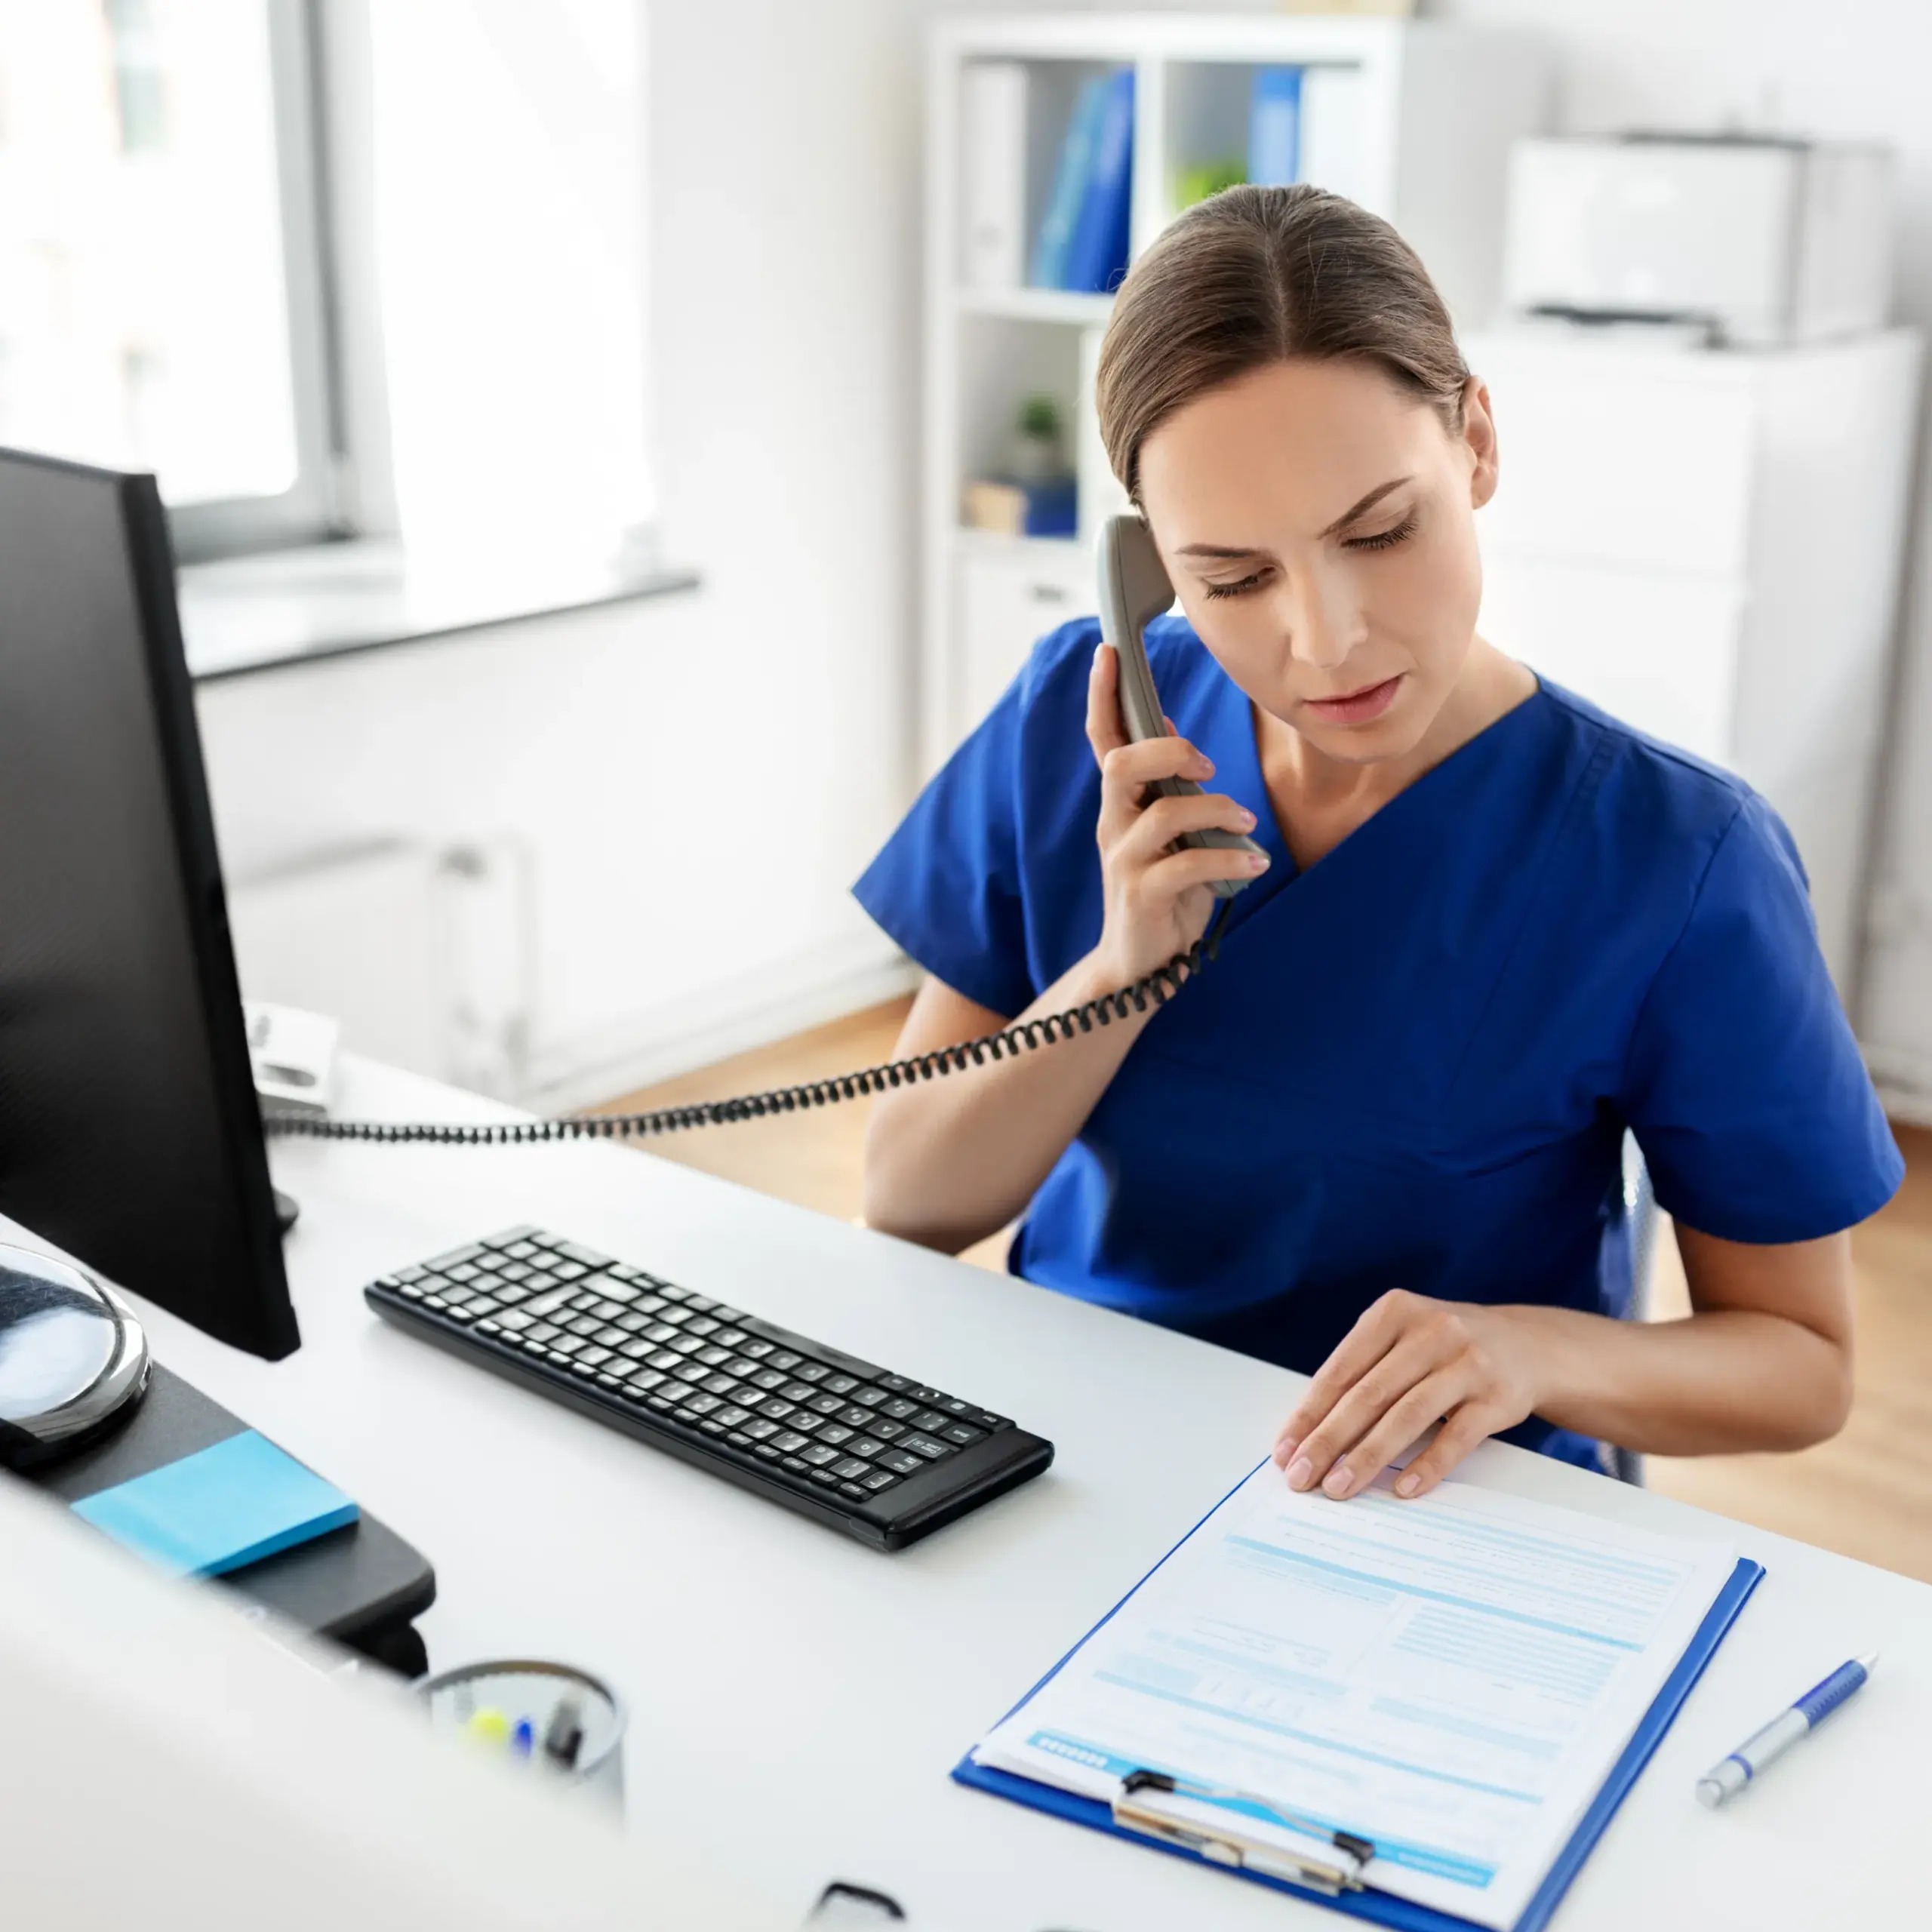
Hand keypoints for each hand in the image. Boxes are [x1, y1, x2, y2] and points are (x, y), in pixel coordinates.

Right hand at [1084, 641, 1268, 986]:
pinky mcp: (1142, 896)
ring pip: (1163, 812)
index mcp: (1120, 804)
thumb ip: (1164, 786)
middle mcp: (1113, 825)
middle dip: (1169, 752)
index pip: (1103, 739)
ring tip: (1247, 825)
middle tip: (1207, 766)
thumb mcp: (1167, 833)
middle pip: (1122, 764)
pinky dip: (1229, 859)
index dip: (1102, 696)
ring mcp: (1123, 861)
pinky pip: (1187, 864)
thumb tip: (1169, 731)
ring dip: (1217, 810)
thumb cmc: (1163, 891)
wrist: (1140, 965)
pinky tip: (1254, 865)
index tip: (1108, 651)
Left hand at [1271, 1292, 1546, 1500]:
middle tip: (1302, 1478)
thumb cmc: (1445, 1348)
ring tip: (1339, 1487)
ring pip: (1408, 1415)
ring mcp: (1468, 1362)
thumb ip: (1363, 1373)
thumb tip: (1309, 1433)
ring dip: (1368, 1456)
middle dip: (1329, 1440)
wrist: (1529, 1345)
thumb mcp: (1403, 1338)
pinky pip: (1457, 1436)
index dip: (1309, 1413)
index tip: (1285, 1451)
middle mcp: (1431, 1330)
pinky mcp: (1498, 1397)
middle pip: (1369, 1394)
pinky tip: (1403, 1489)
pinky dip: (1427, 1465)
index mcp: (1394, 1312)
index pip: (1341, 1370)